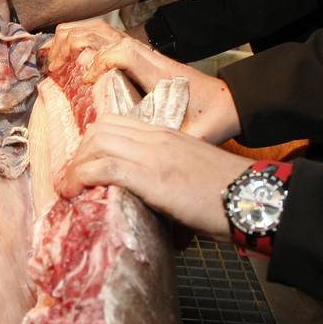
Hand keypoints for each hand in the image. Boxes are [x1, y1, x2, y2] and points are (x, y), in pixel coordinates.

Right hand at [52, 22, 241, 141]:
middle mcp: (146, 57)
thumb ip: (179, 144)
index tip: (85, 81)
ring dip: (71, 37)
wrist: (228, 102)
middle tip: (53, 66)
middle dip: (71, 43)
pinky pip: (101, 37)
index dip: (100, 61)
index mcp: (158, 72)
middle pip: (102, 31)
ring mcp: (139, 53)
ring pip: (99, 29)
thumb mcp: (197, 133)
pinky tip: (63, 56)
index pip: (123, 52)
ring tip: (52, 59)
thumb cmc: (212, 117)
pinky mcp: (134, 56)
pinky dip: (77, 39)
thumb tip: (155, 163)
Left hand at [59, 114, 250, 238]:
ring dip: (75, 166)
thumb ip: (164, 176)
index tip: (83, 163)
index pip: (116, 122)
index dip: (93, 142)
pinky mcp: (150, 175)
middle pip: (99, 130)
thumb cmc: (228, 194)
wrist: (253, 196)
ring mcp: (153, 153)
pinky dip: (79, 177)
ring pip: (96, 144)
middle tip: (72, 178)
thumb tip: (146, 201)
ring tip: (69, 188)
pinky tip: (73, 192)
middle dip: (79, 153)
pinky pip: (102, 167)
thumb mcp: (190, 174)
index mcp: (166, 134)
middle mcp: (156, 137)